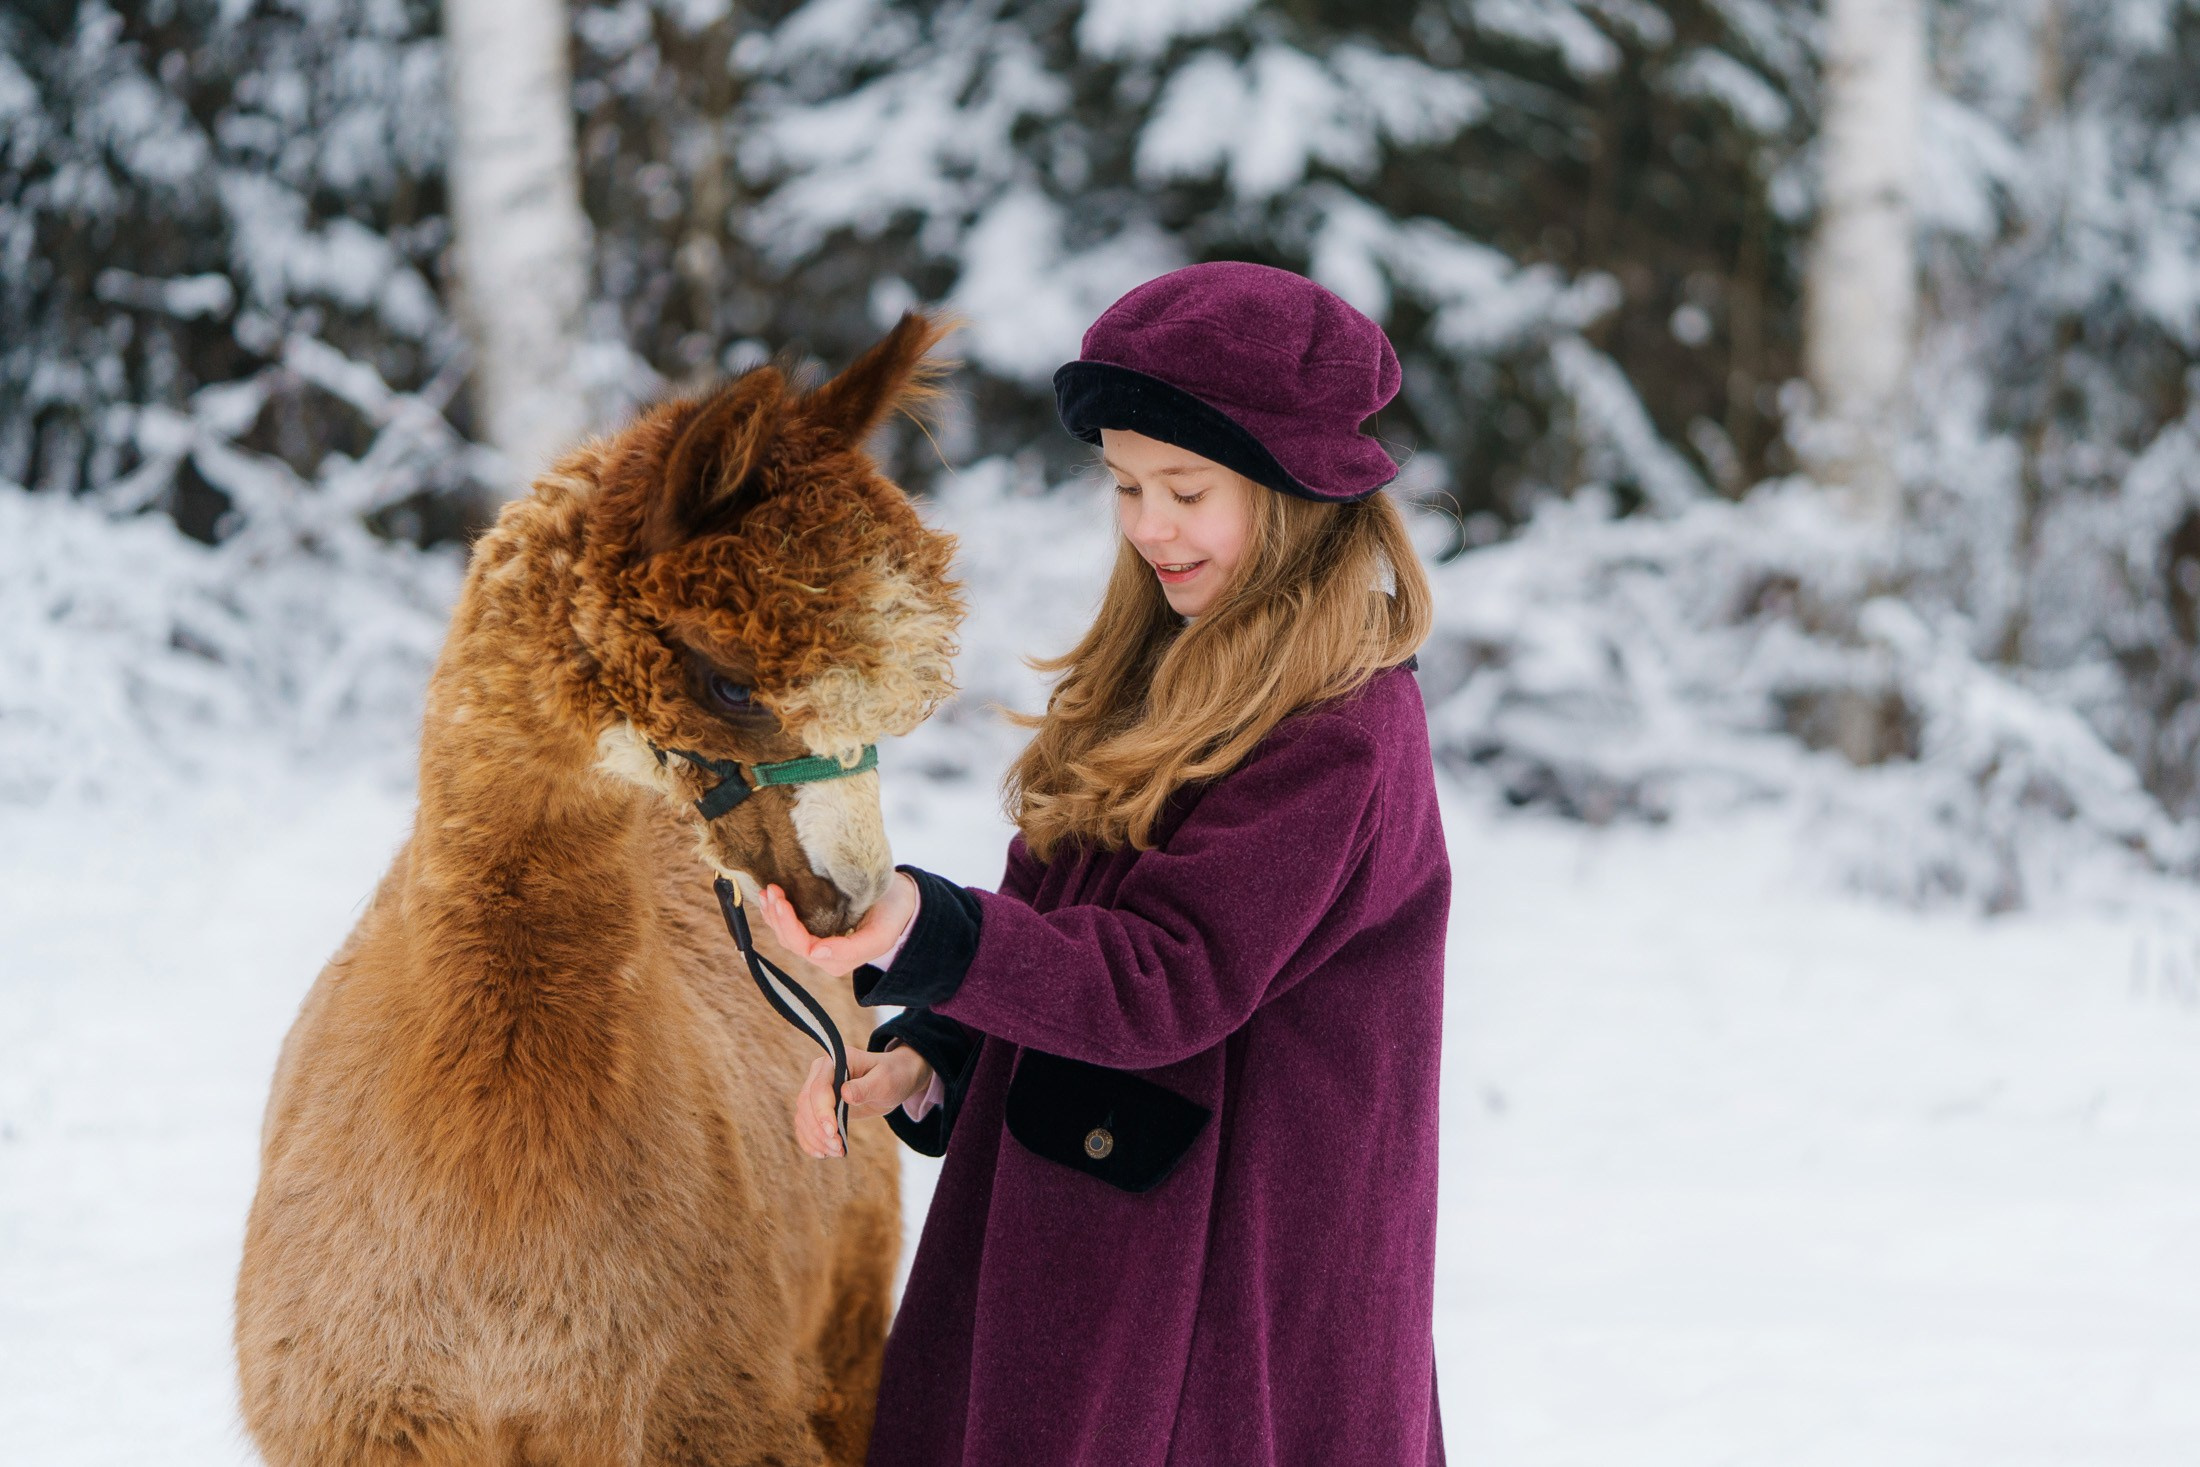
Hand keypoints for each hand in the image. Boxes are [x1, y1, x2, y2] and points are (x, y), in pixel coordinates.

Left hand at [757, 872, 918, 978]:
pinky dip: (777, 912)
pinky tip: (769, 897)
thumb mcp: (879, 935)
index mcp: (838, 960)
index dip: (787, 925)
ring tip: (768, 891)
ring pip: (786, 934)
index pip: (802, 946)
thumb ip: (851, 950)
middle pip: (790, 941)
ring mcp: (818, 943)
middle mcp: (824, 956)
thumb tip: (815, 954)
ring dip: (773, 914)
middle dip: (777, 916)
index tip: (782, 900)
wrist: (901, 902)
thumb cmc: (893, 916)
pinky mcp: (816, 930)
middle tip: (772, 890)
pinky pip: (790, 926)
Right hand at [793, 1046, 933, 1157]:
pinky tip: (823, 1154)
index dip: (822, 1111)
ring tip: (837, 1152)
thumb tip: (845, 1094)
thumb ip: (866, 1086)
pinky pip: (805, 1126)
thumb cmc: (891, 1075)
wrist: (893, 1080)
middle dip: (819, 1130)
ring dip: (816, 1139)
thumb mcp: (885, 1080)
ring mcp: (817, 1091)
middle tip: (838, 1148)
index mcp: (833, 1062)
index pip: (819, 1088)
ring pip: (803, 1118)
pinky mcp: (819, 1108)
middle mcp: (819, 1074)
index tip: (833, 1131)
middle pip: (806, 1105)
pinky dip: (811, 1142)